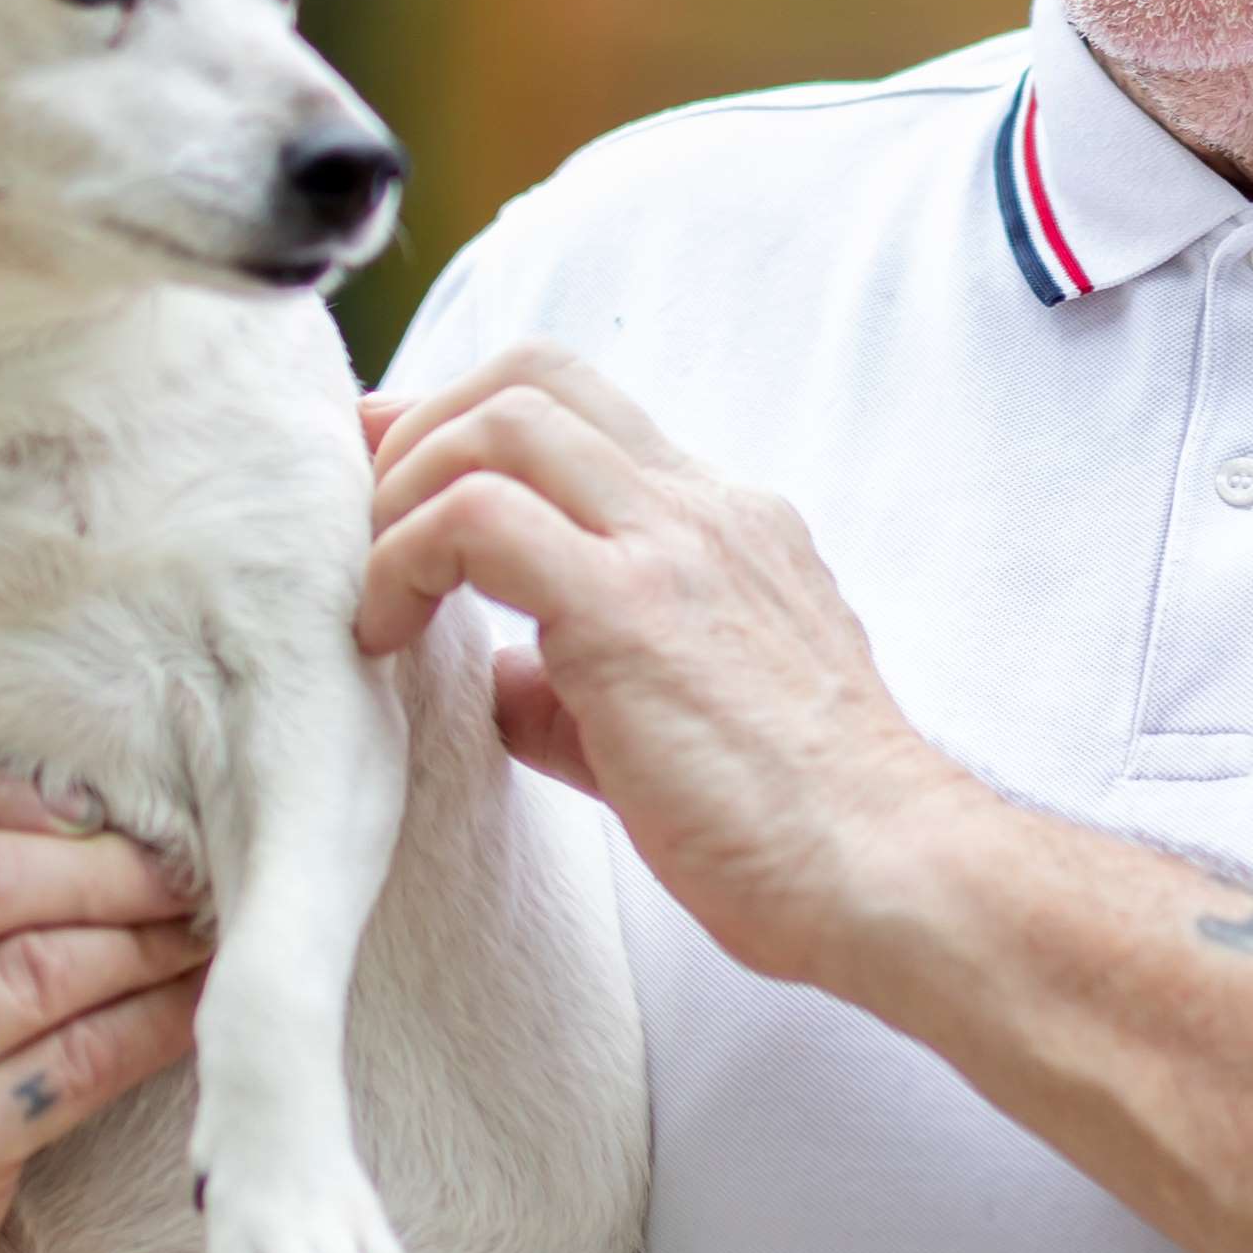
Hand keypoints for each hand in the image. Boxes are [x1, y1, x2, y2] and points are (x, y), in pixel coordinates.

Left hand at [358, 345, 978, 990]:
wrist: (895, 878)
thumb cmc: (793, 829)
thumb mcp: (674, 727)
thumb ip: (578, 685)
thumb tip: (494, 679)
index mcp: (721, 524)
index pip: (576, 408)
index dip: (461, 428)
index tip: (389, 491)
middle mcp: (702, 508)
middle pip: (530, 374)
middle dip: (417, 427)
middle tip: (356, 517)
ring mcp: (674, 545)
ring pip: (500, 420)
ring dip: (403, 488)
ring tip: (372, 586)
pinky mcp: (634, 608)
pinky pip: (478, 519)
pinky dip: (405, 557)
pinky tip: (385, 634)